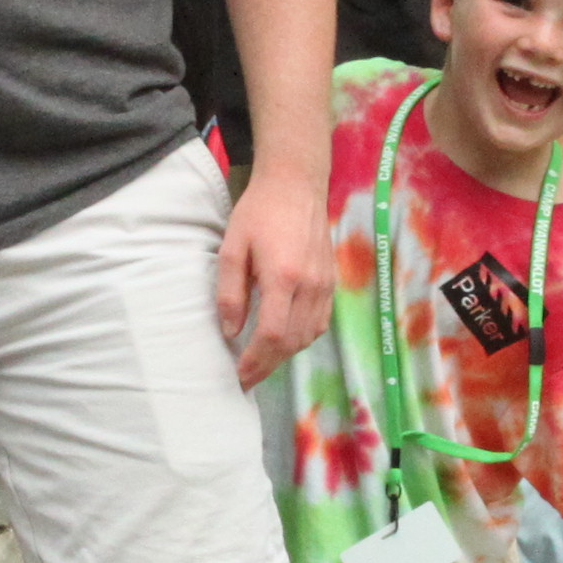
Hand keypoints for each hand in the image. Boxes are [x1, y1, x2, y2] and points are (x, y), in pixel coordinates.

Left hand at [215, 166, 328, 389]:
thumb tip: (230, 332)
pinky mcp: (332, 281)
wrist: (296, 184)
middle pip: (291, 342)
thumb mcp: (232, 247)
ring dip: (284, 355)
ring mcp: (325, 284)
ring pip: (308, 336)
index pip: (271, 334)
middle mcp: (310, 286)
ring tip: (261, 363)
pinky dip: (301, 339)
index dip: (255, 361)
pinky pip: (320, 322)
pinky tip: (284, 341)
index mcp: (283, 277)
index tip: (239, 375)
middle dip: (267, 366)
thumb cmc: (259, 211)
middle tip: (246, 379)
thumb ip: (231, 292)